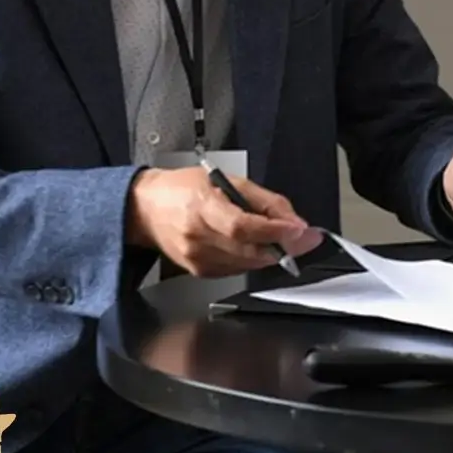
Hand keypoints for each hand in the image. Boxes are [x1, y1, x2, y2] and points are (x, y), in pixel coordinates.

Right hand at [125, 167, 320, 276]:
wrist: (146, 210)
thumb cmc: (183, 189)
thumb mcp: (227, 180)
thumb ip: (264, 200)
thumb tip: (293, 221)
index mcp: (202, 207)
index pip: (242, 227)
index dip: (274, 231)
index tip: (299, 230)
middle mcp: (197, 237)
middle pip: (248, 250)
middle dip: (283, 246)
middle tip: (305, 239)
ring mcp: (196, 259)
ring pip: (247, 263)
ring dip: (271, 253)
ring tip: (282, 238)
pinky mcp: (199, 272)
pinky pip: (237, 269)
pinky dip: (252, 259)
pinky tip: (254, 246)